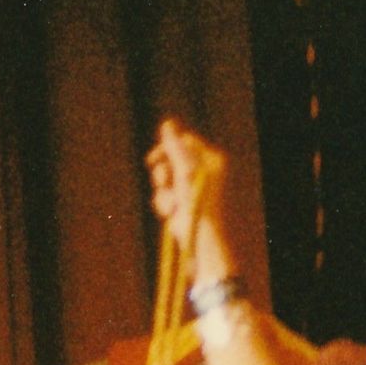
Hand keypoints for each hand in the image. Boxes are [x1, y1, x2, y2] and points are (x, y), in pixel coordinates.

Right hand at [144, 119, 231, 278]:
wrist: (201, 241)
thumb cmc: (199, 205)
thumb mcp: (185, 170)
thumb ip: (175, 146)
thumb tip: (167, 123)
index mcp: (211, 160)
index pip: (184, 141)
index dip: (167, 148)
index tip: (154, 159)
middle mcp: (203, 172)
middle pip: (171, 158)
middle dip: (163, 172)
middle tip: (163, 181)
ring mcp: (192, 189)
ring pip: (165, 179)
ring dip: (163, 192)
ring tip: (172, 205)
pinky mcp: (183, 204)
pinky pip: (164, 195)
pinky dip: (164, 204)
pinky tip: (171, 215)